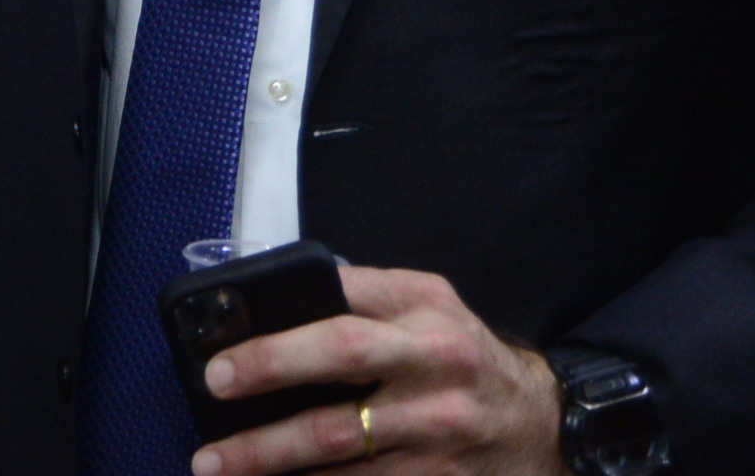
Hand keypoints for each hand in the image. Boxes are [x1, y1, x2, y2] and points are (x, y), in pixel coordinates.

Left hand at [191, 266, 563, 475]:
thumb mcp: (431, 308)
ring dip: (270, 455)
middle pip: (343, 354)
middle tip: (213, 384)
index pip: (347, 295)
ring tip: (215, 462)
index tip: (227, 339)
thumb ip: (368, 297)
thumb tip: (281, 302)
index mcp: (424, 309)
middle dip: (272, 366)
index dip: (288, 312)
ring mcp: (435, 427)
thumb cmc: (464, 359)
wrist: (540, 426)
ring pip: (340, 441)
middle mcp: (434, 362)